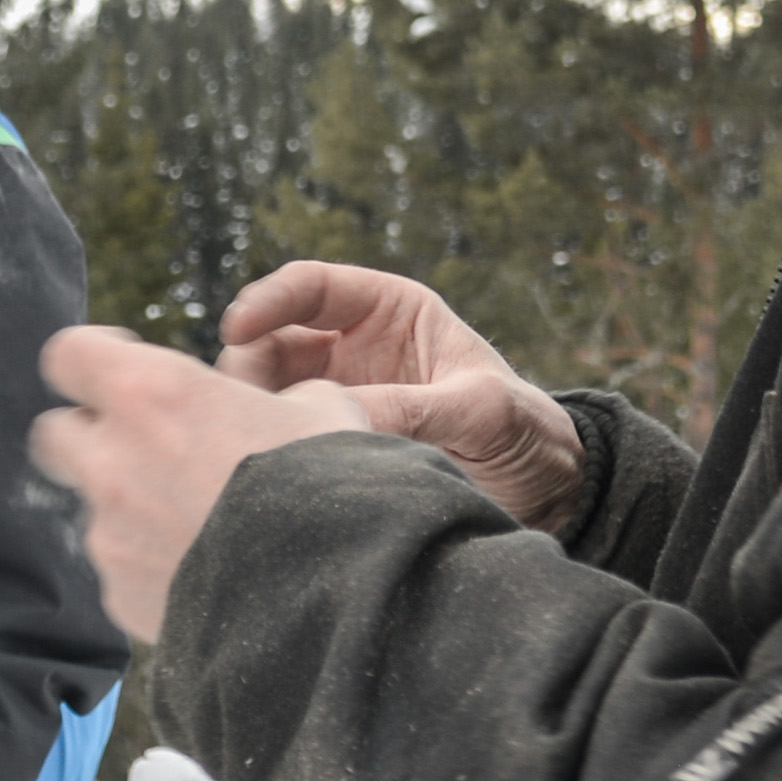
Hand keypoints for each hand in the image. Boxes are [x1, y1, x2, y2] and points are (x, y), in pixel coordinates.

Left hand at [29, 325, 367, 643]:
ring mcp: (108, 533)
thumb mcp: (320, 410)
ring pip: (95, 509)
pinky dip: (151, 566)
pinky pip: (121, 569)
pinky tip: (208, 572)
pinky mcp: (118, 594)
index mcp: (149, 393)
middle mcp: (110, 460)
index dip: (93, 357)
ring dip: (131, 508)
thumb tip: (282, 405)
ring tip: (202, 524)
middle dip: (89, 437)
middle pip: (54, 435)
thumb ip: (274, 395)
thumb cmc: (331, 488)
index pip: (69, 355)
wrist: (336, 596)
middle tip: (145, 447)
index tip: (122, 368)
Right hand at [217, 261, 585, 527]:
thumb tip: (330, 419)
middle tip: (239, 410)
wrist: (545, 492)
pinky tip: (265, 472)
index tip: (236, 328)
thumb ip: (409, 409)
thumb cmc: (524, 431)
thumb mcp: (478, 412)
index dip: (268, 300)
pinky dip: (267, 450)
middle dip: (246, 369)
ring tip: (254, 447)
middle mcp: (353, 347)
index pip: (312, 288)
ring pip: (266, 393)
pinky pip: (283, 438)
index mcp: (391, 311)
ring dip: (253, 414)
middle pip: (271, 342)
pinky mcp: (331, 442)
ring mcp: (337, 396)